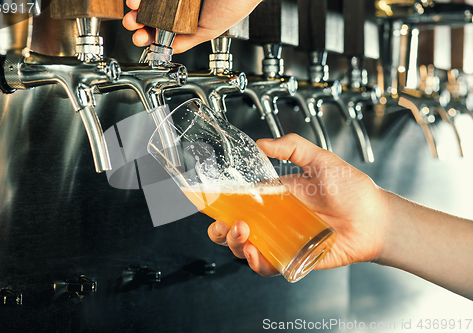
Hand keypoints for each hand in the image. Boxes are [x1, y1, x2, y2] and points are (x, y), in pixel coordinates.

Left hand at [123, 0, 261, 52]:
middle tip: (133, 24)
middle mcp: (181, 3)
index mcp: (188, 18)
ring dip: (137, 4)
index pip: (161, 28)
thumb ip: (187, 41)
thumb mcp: (209, 32)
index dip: (147, 34)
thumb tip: (166, 50)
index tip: (141, 38)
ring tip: (133, 6)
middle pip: (150, 12)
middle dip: (137, 20)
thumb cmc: (235, 4)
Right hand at [208, 134, 390, 276]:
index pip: (240, 202)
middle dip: (221, 230)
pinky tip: (255, 253)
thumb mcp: (321, 160)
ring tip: (242, 233)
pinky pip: (269, 266)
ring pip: (247, 249)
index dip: (223, 205)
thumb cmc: (352, 190)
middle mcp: (275, 220)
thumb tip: (261, 143)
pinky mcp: (293, 258)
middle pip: (237, 229)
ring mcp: (282, 240)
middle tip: (223, 224)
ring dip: (236, 244)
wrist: (375, 219)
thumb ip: (292, 148)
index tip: (212, 203)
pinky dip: (257, 263)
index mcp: (276, 197)